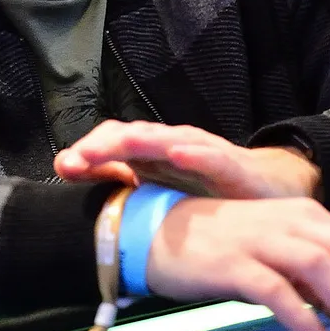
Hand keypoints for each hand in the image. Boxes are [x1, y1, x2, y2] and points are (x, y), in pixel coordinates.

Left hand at [54, 120, 320, 198]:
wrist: (265, 190)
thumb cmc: (204, 190)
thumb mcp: (157, 194)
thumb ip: (117, 192)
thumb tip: (73, 188)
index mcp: (151, 153)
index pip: (113, 142)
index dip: (88, 153)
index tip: (64, 169)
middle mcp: (172, 145)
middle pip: (133, 137)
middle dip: (104, 146)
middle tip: (78, 160)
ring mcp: (202, 151)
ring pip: (167, 139)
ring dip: (142, 140)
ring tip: (119, 144)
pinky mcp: (231, 166)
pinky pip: (212, 155)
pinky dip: (195, 153)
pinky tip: (178, 153)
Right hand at [145, 196, 329, 330]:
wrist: (162, 232)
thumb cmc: (230, 248)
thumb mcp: (282, 256)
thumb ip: (322, 279)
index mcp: (310, 218)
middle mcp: (292, 221)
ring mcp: (262, 239)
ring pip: (320, 265)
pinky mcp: (234, 263)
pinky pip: (276, 290)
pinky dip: (303, 317)